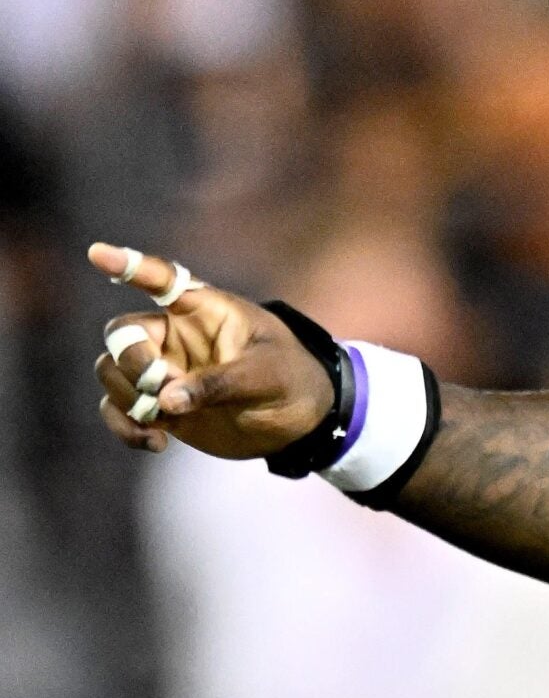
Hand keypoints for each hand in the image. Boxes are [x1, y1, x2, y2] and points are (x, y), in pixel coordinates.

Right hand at [87, 243, 334, 459]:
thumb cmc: (290, 380)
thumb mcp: (267, 375)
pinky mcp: (161, 406)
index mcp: (202, 310)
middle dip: (134, 364)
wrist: (301, 423)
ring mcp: (163, 370)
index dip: (128, 265)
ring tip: (164, 421)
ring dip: (128, 397)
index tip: (98, 254)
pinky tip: (154, 443)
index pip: (160, 279)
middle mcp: (173, 335)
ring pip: (112, 373)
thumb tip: (165, 400)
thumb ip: (219, 383)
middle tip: (168, 389)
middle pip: (121, 336)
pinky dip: (126, 426)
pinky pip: (121, 410)